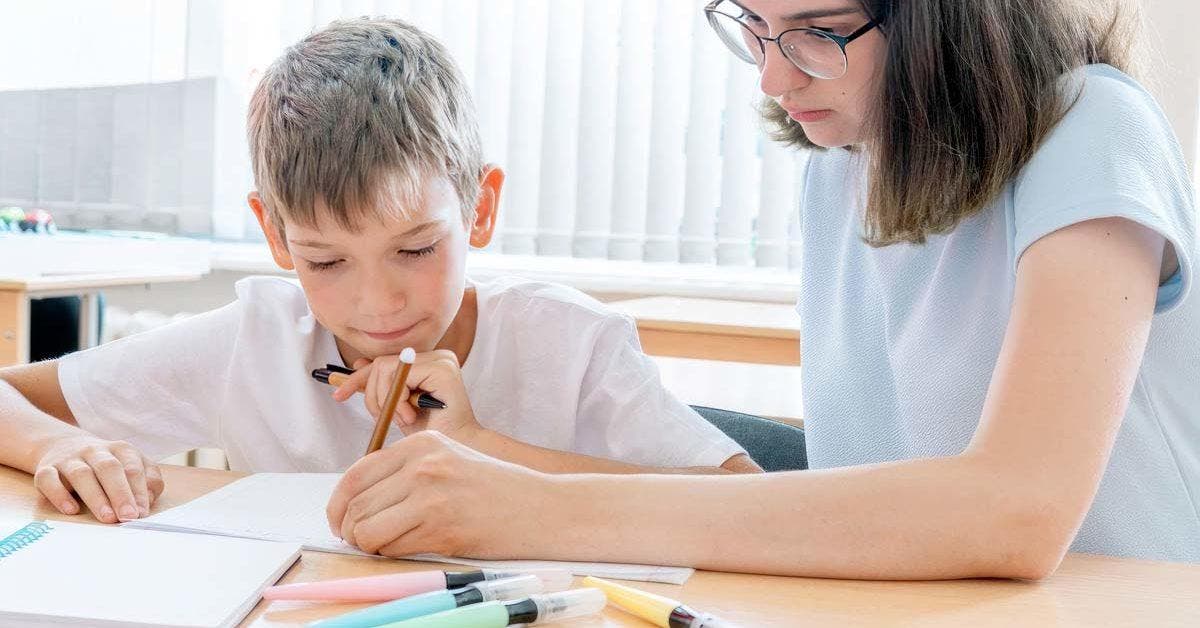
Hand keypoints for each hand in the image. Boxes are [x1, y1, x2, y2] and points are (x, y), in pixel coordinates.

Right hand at [33, 435, 163, 522]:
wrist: (64, 445)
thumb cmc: (106, 465)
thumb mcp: (131, 465)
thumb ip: (147, 480)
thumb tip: (148, 502)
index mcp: (120, 449)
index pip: (132, 468)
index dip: (139, 491)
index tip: (141, 512)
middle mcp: (94, 451)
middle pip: (109, 468)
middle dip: (121, 493)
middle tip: (127, 516)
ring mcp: (69, 459)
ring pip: (81, 474)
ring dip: (96, 497)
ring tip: (107, 517)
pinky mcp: (46, 469)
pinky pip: (48, 479)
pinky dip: (59, 495)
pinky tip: (71, 510)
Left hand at [326, 431, 555, 557]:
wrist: (540, 508)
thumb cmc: (495, 488)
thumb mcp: (448, 459)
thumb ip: (406, 470)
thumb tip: (356, 500)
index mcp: (421, 444)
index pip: (356, 474)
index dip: (337, 504)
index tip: (339, 520)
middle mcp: (422, 465)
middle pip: (356, 504)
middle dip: (349, 529)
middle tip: (358, 541)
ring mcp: (431, 495)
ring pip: (367, 529)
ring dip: (366, 545)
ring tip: (382, 546)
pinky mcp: (440, 527)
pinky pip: (391, 547)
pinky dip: (389, 554)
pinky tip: (406, 548)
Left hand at [331, 350, 484, 445]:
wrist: (457, 452)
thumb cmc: (432, 436)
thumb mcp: (398, 409)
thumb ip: (383, 387)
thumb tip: (358, 364)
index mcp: (428, 364)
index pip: (384, 362)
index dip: (358, 377)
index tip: (338, 393)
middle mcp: (437, 356)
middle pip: (380, 363)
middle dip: (372, 395)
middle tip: (384, 418)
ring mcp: (442, 359)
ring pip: (384, 367)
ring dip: (385, 400)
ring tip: (404, 418)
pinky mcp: (442, 367)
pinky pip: (398, 374)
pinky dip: (396, 399)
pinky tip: (411, 415)